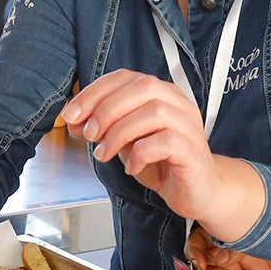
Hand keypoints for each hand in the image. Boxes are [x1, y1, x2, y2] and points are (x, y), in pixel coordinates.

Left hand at [63, 71, 262, 238]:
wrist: (198, 192)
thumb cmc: (163, 164)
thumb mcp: (126, 142)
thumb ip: (103, 128)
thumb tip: (73, 121)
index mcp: (162, 93)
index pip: (126, 77)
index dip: (94, 92)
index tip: (72, 114)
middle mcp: (179, 103)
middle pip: (142, 87)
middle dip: (106, 109)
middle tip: (89, 134)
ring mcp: (188, 125)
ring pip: (153, 112)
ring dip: (119, 133)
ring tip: (104, 154)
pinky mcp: (192, 150)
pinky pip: (164, 143)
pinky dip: (139, 155)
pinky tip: (132, 168)